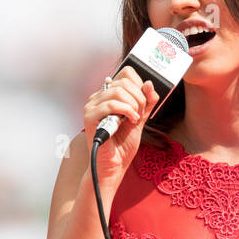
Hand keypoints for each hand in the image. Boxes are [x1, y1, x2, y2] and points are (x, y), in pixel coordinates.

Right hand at [82, 66, 159, 185]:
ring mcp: (92, 106)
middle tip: (140, 114)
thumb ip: (147, 102)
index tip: (143, 104)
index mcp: (109, 94)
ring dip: (133, 105)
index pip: (126, 73)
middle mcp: (99, 97)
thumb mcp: (140, 118)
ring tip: (134, 119)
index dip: (140, 86)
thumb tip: (149, 83)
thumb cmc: (124, 143)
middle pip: (124, 81)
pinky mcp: (90, 117)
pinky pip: (110, 105)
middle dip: (139, 98)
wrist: (115, 164)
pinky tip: (130, 121)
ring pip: (118, 91)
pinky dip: (125, 111)